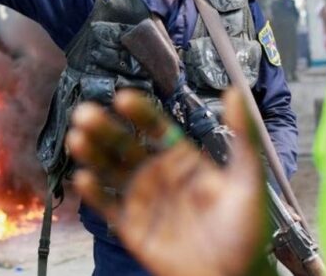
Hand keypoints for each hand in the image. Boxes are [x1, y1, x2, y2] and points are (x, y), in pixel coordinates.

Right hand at [67, 89, 264, 275]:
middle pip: (126, 145)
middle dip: (105, 128)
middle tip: (86, 113)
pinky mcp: (132, 227)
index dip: (139, 112)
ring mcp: (143, 200)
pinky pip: (108, 206)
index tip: (123, 98)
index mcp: (183, 159)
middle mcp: (158, 175)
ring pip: (111, 171)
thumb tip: (235, 93)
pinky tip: (84, 177)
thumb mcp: (248, 179)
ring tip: (77, 137)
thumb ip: (242, 135)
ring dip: (93, 153)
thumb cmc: (246, 232)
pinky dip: (94, 193)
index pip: (156, 128)